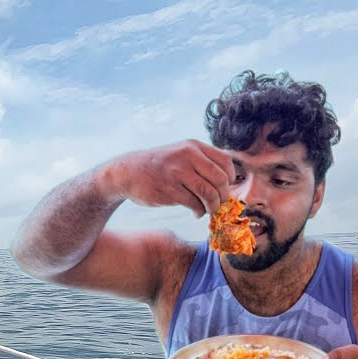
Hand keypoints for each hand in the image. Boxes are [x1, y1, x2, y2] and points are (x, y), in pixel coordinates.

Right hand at [104, 140, 234, 217]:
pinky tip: (196, 212)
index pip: (225, 161)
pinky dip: (199, 211)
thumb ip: (200, 162)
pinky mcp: (169, 189)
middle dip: (223, 196)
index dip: (230, 178)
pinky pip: (194, 203)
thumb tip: (226, 182)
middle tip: (218, 204)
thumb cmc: (157, 167)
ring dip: (213, 206)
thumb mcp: (179, 154)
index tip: (225, 188)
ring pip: (209, 193)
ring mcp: (177, 172)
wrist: (127, 173)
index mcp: (193, 146)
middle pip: (220, 179)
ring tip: (208, 210)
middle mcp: (188, 156)